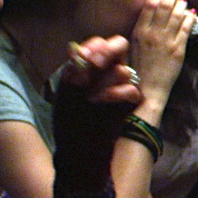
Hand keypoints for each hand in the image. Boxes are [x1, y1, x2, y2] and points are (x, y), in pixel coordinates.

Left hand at [51, 35, 142, 174]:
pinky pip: (132, 90)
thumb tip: (76, 50)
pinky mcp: (131, 104)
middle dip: (108, 52)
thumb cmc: (69, 123)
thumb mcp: (65, 95)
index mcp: (91, 68)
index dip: (94, 46)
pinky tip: (100, 101)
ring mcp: (121, 87)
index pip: (99, 44)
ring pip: (124, 70)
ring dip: (105, 80)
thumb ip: (73, 73)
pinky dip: (116, 93)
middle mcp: (108, 73)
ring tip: (89, 96)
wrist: (79, 152)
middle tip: (95, 63)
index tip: (84, 56)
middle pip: (120, 47)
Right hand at [130, 0, 194, 109]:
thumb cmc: (137, 69)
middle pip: (164, 7)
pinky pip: (187, 28)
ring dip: (182, 5)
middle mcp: (153, 34)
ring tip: (183, 1)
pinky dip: (190, 18)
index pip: (148, 7)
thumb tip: (145, 16)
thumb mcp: (131, 47)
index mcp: (139, 32)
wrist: (148, 89)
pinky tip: (192, 13)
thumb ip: (138, 31)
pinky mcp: (179, 49)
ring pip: (177, 15)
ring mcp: (167, 41)